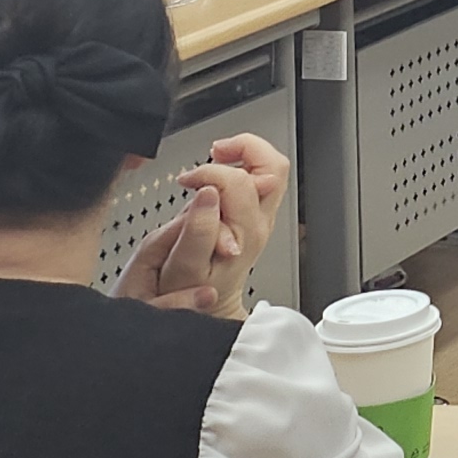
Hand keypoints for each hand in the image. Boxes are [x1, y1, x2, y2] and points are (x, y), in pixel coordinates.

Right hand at [112, 136, 285, 315]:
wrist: (206, 310)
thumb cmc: (189, 292)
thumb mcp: (182, 265)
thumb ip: (196, 228)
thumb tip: (207, 193)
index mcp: (244, 232)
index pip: (240, 181)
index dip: (210, 172)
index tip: (187, 180)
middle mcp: (259, 223)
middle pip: (275, 166)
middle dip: (244, 148)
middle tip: (214, 153)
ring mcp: (260, 218)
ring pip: (271, 169)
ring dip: (244, 155)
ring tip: (215, 158)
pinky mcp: (254, 217)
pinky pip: (259, 179)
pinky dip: (240, 166)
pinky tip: (217, 175)